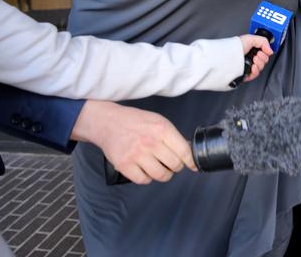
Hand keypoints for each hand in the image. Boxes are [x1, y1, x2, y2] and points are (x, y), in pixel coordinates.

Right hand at [71, 100, 194, 184]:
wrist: (108, 122)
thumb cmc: (135, 122)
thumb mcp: (158, 121)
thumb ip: (172, 136)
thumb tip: (187, 154)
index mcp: (161, 129)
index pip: (184, 151)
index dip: (190, 161)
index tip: (192, 165)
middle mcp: (150, 142)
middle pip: (174, 165)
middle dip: (174, 166)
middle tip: (169, 163)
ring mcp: (137, 154)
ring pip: (161, 175)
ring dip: (162, 174)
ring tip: (158, 167)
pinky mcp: (124, 165)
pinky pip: (144, 180)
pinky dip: (146, 178)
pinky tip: (144, 169)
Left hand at [239, 34, 273, 81]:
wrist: (227, 55)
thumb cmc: (235, 46)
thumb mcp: (250, 38)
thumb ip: (263, 42)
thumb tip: (270, 50)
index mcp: (252, 50)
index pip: (264, 54)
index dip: (266, 53)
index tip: (263, 50)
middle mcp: (251, 58)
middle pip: (264, 61)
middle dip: (262, 58)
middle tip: (256, 55)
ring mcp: (249, 66)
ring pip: (260, 68)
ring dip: (259, 64)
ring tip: (253, 60)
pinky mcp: (246, 74)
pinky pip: (255, 75)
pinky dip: (255, 71)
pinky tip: (253, 67)